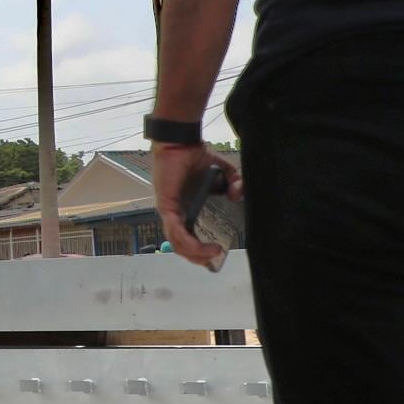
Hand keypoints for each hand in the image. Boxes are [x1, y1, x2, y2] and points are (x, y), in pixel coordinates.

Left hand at [151, 143, 240, 270]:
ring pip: (177, 243)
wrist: (181, 143)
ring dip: (195, 254)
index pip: (189, 238)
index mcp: (186, 210)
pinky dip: (188, 242)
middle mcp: (176, 214)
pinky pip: (175, 231)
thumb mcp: (224, 172)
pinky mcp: (166, 207)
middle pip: (181, 247)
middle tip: (215, 260)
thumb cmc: (196, 158)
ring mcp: (169, 212)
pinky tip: (202, 248)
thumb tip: (237, 195)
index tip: (217, 255)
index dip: (200, 252)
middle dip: (198, 258)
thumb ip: (235, 183)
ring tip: (213, 254)